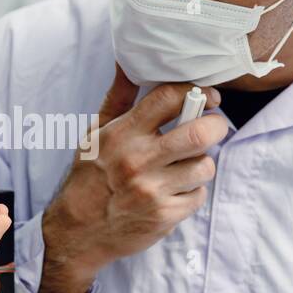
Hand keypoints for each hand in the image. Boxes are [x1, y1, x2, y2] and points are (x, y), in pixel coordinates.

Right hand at [37, 65, 226, 292]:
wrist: (77, 232)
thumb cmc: (88, 177)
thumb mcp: (95, 134)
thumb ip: (118, 98)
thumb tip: (127, 61)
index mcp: (122, 134)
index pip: (168, 97)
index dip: (196, 91)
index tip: (208, 96)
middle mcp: (138, 161)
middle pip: (200, 133)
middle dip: (216, 125)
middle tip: (213, 126)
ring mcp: (152, 191)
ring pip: (205, 166)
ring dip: (201, 163)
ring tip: (185, 165)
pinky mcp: (164, 216)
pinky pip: (199, 195)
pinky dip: (192, 191)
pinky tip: (174, 191)